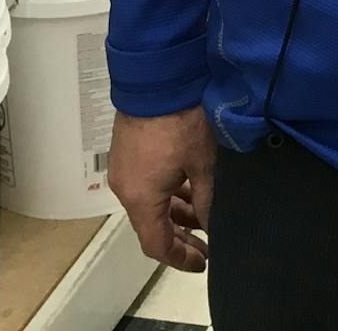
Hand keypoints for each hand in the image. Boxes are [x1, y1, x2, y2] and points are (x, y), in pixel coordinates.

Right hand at [109, 105, 214, 271]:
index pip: (156, 244)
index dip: (180, 258)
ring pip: (150, 203)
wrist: (156, 76)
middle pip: (151, 224)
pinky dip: (167, 192)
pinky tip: (189, 187)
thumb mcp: (203, 163)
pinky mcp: (127, 151)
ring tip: (203, 213)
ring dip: (174, 211)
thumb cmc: (181, 121)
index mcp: (141, 198)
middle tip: (207, 242)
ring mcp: (124, 168)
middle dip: (180, 236)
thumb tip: (213, 225)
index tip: (203, 262)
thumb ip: (208, 200)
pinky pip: (146, 183)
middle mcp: (125, 188)